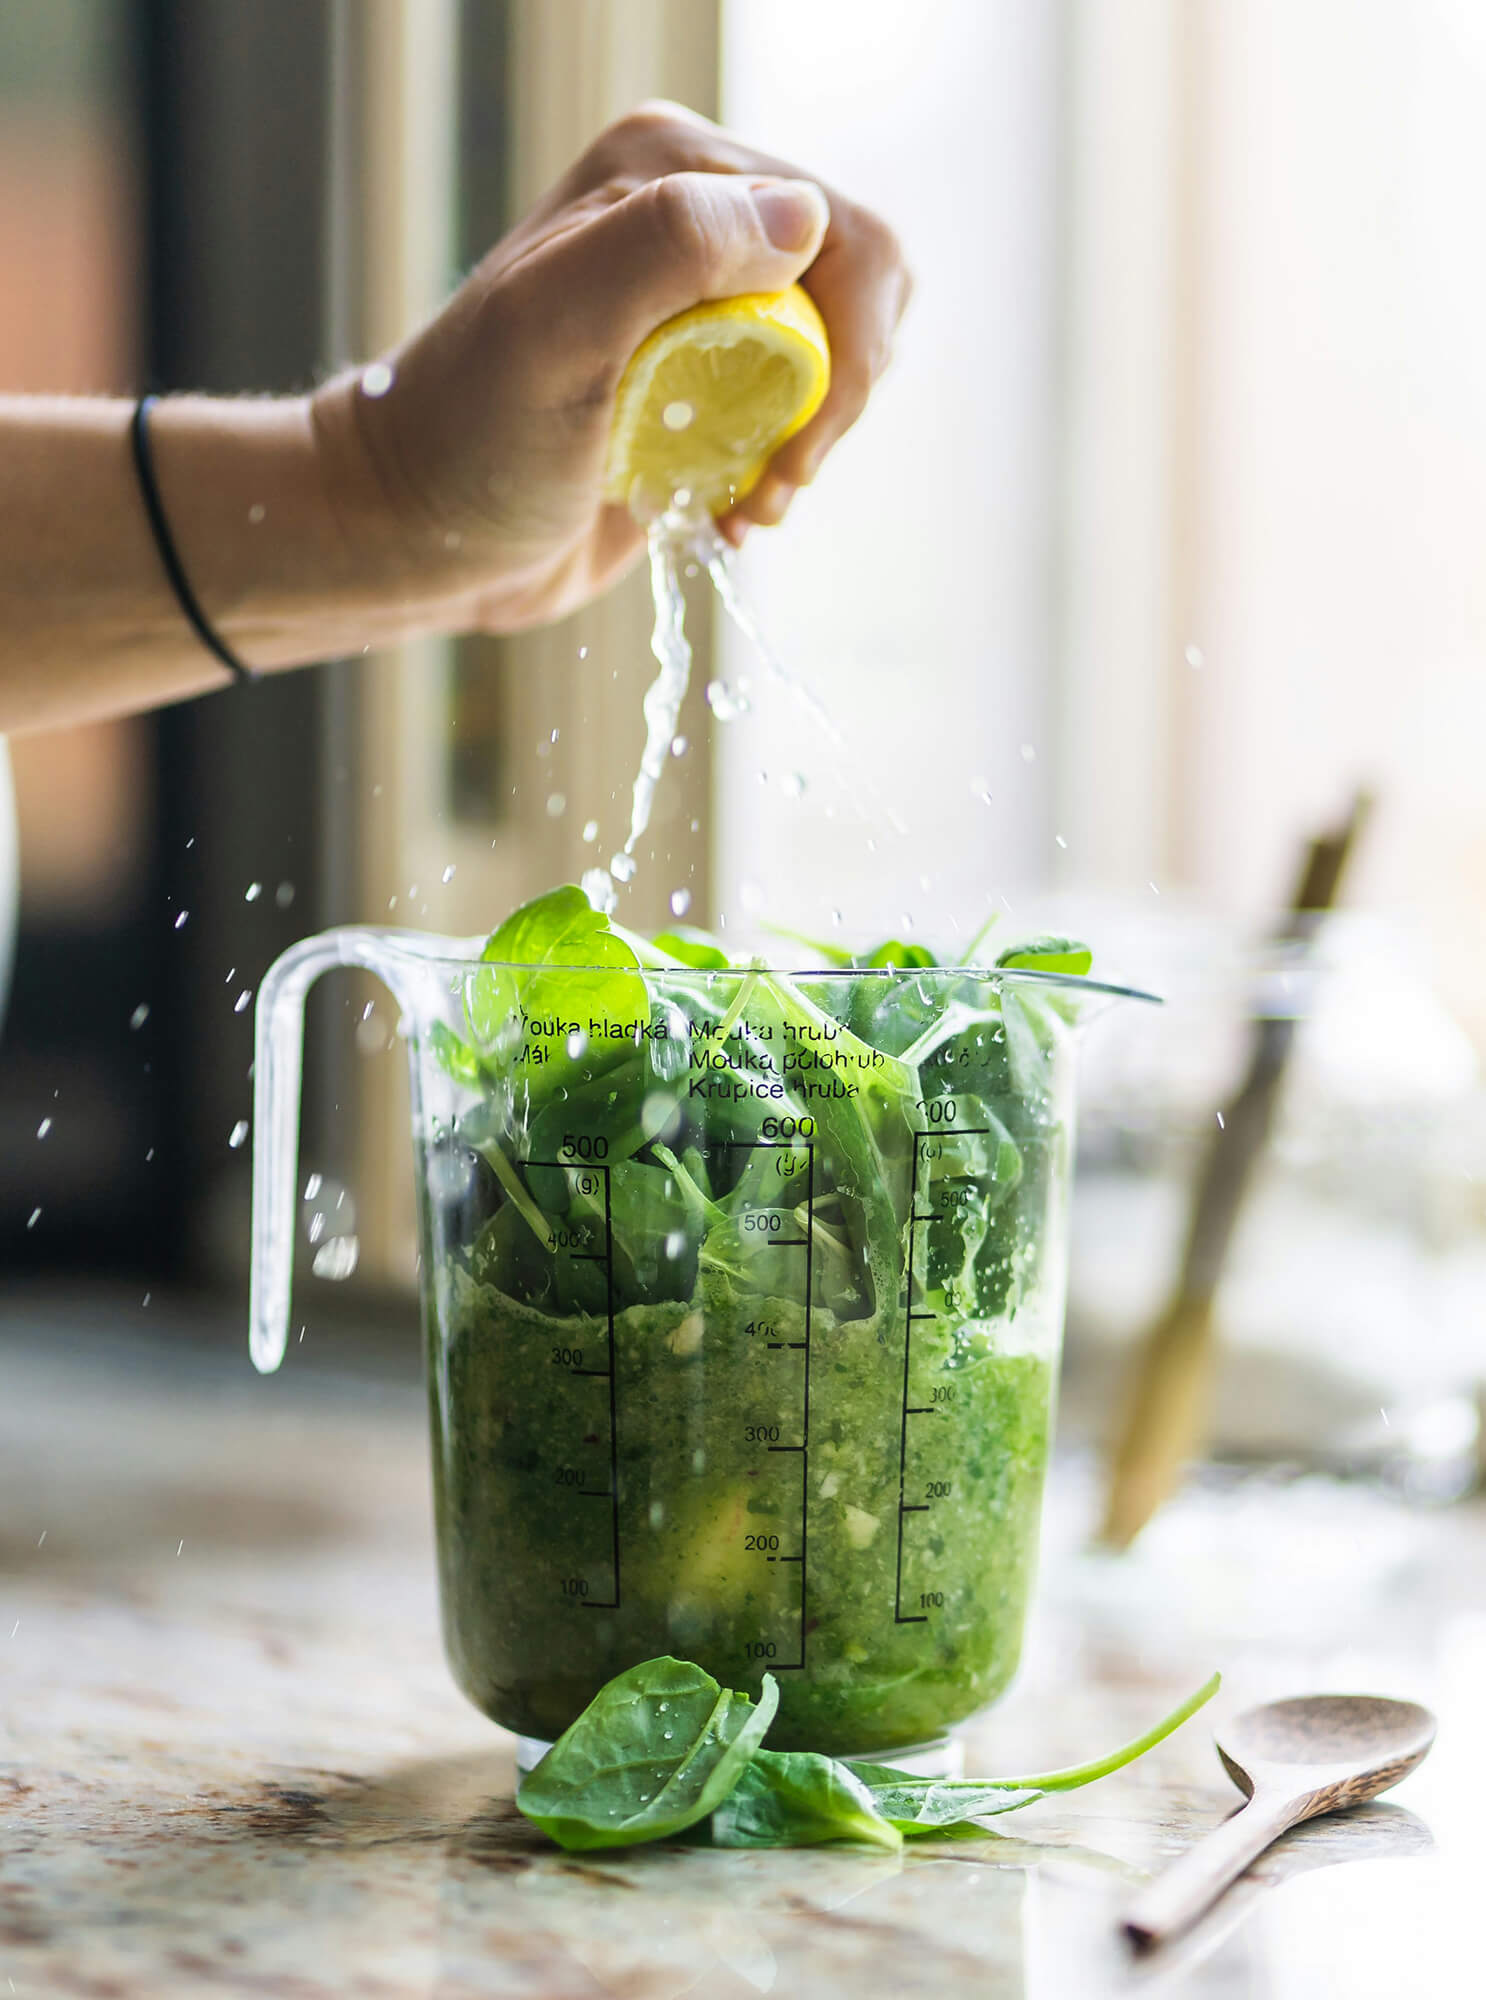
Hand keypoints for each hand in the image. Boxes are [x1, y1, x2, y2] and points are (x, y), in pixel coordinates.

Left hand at [310, 102, 910, 635]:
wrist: (418, 534)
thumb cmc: (469, 436)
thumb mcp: (554, 328)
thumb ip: (669, 247)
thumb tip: (804, 218)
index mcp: (668, 169)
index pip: (837, 231)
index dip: (843, 347)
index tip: (789, 448)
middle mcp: (694, 219)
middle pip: (857, 292)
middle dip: (836, 399)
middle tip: (773, 480)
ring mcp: (702, 303)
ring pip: (837, 355)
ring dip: (811, 443)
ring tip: (748, 500)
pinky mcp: (703, 383)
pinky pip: (798, 410)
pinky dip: (783, 471)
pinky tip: (731, 511)